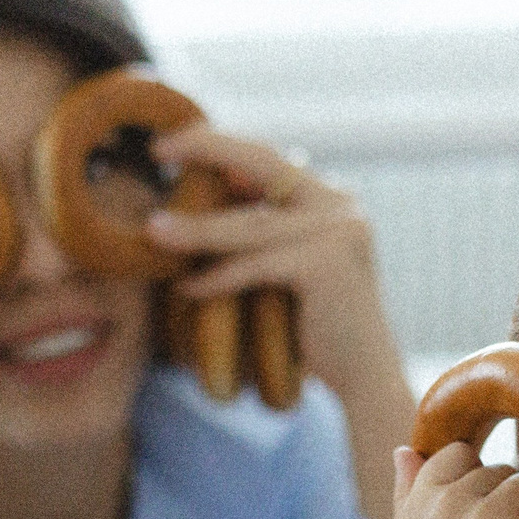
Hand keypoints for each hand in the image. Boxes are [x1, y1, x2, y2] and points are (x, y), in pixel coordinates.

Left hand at [141, 126, 413, 518]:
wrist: (365, 375)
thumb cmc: (322, 327)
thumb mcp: (292, 265)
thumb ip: (266, 230)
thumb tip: (217, 189)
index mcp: (333, 200)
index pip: (270, 158)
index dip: (220, 145)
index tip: (173, 142)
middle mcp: (341, 206)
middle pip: (262, 165)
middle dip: (206, 150)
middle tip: (157, 149)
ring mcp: (338, 232)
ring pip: (249, 225)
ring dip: (196, 228)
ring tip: (153, 230)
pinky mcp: (325, 266)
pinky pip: (256, 266)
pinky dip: (219, 278)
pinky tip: (187, 287)